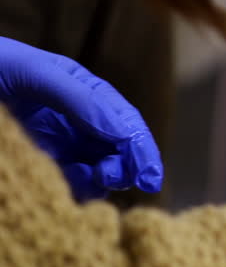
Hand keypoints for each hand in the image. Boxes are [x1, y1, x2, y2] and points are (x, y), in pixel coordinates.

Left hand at [0, 37, 162, 199]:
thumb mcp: (35, 73)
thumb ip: (82, 99)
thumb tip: (125, 134)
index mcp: (81, 92)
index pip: (124, 122)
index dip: (141, 149)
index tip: (149, 178)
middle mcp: (74, 120)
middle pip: (117, 149)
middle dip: (123, 166)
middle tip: (110, 179)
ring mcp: (55, 144)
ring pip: (96, 171)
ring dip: (98, 182)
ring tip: (81, 183)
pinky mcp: (37, 164)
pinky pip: (67, 184)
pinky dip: (74, 192)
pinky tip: (66, 192)